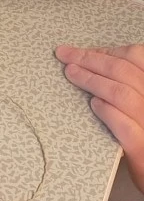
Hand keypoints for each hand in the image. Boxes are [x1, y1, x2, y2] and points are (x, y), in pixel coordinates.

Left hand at [56, 44, 143, 192]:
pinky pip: (124, 125)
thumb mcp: (143, 101)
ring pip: (121, 94)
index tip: (86, 51)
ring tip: (71, 73)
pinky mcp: (142, 149)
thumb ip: (131, 84)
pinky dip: (107, 111)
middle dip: (91, 59)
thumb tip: (98, 61)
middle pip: (124, 71)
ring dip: (92, 80)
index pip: (136, 58)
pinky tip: (94, 104)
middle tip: (65, 55)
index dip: (108, 52)